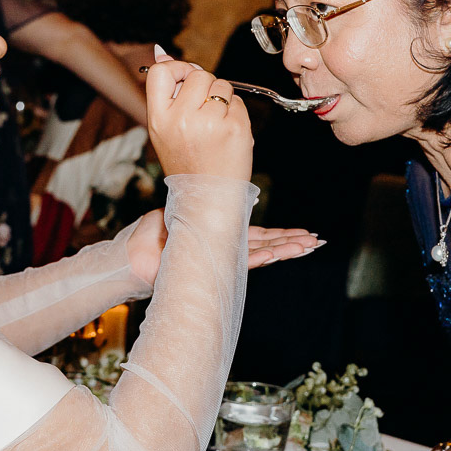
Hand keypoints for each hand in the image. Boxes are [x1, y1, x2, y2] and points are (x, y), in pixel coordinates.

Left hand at [126, 210, 323, 285]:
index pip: (256, 234)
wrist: (134, 257)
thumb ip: (198, 201)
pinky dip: (264, 255)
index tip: (301, 231)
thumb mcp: (180, 210)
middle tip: (316, 240)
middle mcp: (224, 248)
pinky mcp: (214, 265)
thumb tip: (210, 185)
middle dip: (291, 242)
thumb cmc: (150, 235)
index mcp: (219, 234)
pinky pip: (243, 260)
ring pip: (261, 253)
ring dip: (286, 249)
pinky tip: (281, 252)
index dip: (279, 233)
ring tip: (309, 246)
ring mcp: (221, 259)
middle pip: (265, 245)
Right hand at [145, 46, 251, 180]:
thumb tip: (160, 51)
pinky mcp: (234, 128)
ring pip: (222, 85)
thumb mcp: (164, 128)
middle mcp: (182, 119)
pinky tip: (227, 134)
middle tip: (204, 112)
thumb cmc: (187, 161)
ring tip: (215, 125)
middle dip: (206, 86)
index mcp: (159, 118)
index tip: (185, 81)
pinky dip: (236, 114)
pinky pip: (238, 102)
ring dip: (223, 99)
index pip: (161, 71)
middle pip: (198, 74)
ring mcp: (209, 123)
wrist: (208, 197)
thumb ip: (166, 92)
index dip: (177, 68)